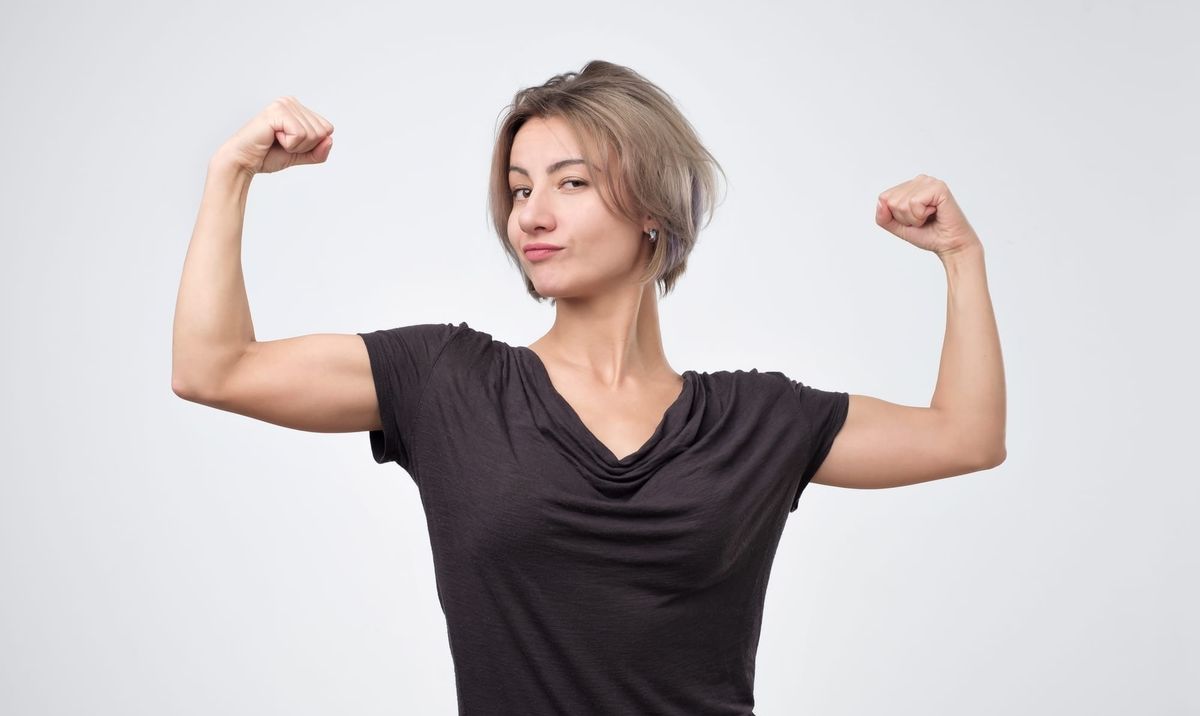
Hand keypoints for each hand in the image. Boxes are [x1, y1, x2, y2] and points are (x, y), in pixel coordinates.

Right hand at [212, 96, 334, 176]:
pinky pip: (300, 134)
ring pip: (312, 134)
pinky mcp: (278, 111)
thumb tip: (329, 140)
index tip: (290, 144)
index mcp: (299, 109)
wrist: (244, 161)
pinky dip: (289, 144)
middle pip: (322, 132)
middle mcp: (292, 102)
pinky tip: (273, 138)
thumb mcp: (302, 155)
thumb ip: (319, 152)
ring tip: (276, 141)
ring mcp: (284, 104)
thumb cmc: (268, 155)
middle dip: (305, 146)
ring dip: (295, 146)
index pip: (327, 129)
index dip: (312, 145)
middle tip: (282, 144)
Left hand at [875, 174, 979, 257]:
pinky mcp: (938, 187)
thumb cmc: (927, 234)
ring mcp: (929, 182)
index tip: (912, 219)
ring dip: (914, 218)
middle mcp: (919, 180)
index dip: (895, 216)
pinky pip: (914, 203)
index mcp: (909, 186)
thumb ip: (883, 217)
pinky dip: (921, 215)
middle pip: (891, 201)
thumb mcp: (898, 227)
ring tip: (928, 217)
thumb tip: (881, 202)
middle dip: (904, 218)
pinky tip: (934, 213)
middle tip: (922, 220)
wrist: (948, 244)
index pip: (884, 198)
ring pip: (902, 203)